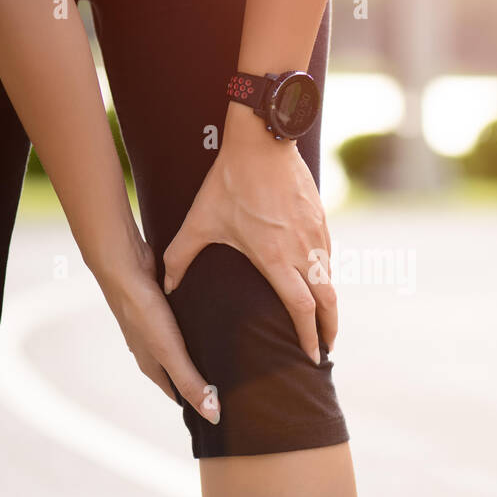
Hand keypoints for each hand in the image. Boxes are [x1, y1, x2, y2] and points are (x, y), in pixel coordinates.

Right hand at [102, 243, 220, 423]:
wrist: (126, 267)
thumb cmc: (142, 311)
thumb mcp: (170, 352)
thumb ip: (191, 381)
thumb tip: (212, 414)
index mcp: (153, 366)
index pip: (179, 394)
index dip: (199, 403)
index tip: (224, 409)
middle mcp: (154, 349)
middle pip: (183, 371)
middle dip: (205, 378)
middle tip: (237, 383)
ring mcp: (158, 328)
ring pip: (185, 347)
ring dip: (203, 352)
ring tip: (233, 355)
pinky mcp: (165, 308)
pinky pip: (187, 324)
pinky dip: (200, 329)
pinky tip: (217, 324)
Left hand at [162, 106, 337, 362]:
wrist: (262, 140)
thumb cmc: (229, 182)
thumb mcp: (200, 221)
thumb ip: (181, 256)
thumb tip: (165, 286)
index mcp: (275, 259)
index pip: (301, 309)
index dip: (308, 336)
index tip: (310, 356)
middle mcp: (302, 251)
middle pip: (328, 302)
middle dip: (329, 330)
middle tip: (326, 350)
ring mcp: (316, 234)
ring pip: (330, 279)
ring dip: (330, 304)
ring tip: (324, 321)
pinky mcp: (321, 219)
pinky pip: (328, 256)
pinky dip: (327, 277)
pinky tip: (319, 282)